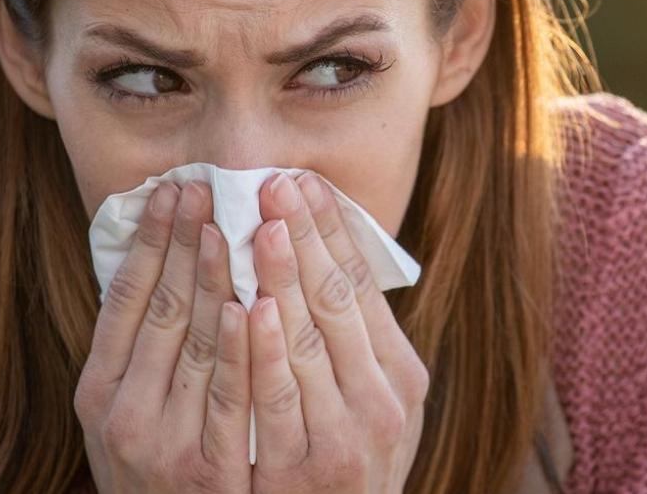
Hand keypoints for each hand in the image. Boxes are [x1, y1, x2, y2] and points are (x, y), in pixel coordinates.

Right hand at [75, 180, 252, 492]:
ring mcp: (165, 442)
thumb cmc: (162, 465)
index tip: (172, 190)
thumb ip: (148, 347)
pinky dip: (238, 350)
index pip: (126, 298)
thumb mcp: (132, 408)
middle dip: (184, 242)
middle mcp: (124, 412)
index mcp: (100, 388)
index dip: (149, 241)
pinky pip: (228, 399)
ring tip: (226, 223)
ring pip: (194, 344)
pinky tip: (250, 305)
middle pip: (160, 309)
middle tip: (205, 186)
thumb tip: (172, 259)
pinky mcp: (209, 471)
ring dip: (211, 279)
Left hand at [246, 170, 429, 492]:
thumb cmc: (345, 463)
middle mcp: (384, 400)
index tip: (304, 182)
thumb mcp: (373, 404)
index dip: (331, 230)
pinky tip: (245, 307)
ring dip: (281, 276)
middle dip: (303, 236)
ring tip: (258, 223)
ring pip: (309, 339)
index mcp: (401, 373)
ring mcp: (347, 437)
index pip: (363, 283)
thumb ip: (357, 344)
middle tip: (275, 181)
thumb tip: (324, 258)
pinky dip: (263, 350)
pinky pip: (278, 400)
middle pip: (337, 299)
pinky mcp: (306, 472)